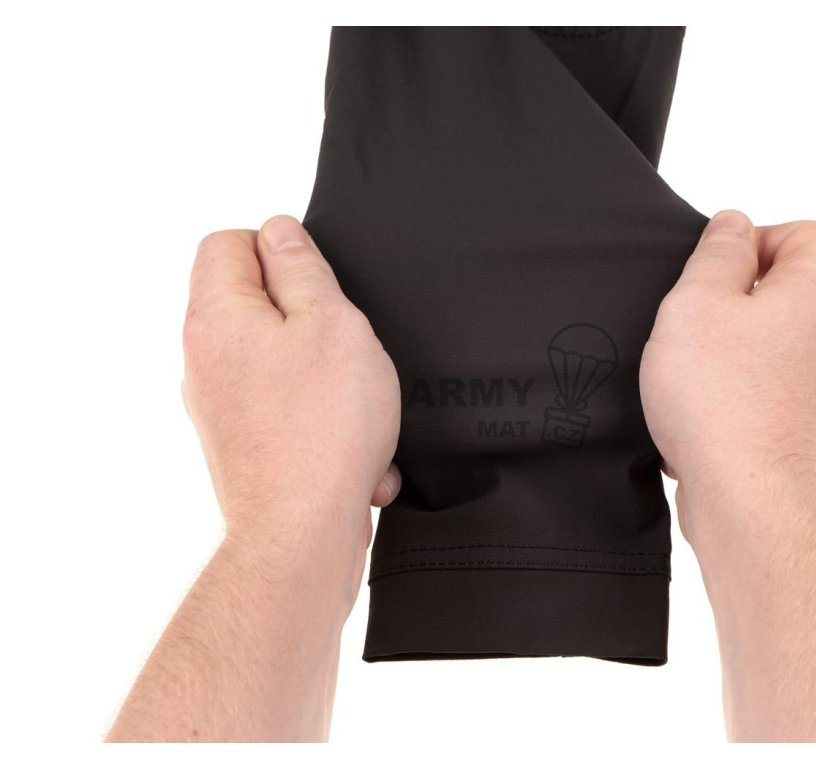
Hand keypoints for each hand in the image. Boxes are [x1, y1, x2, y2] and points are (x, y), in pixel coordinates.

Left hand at [181, 214, 401, 576]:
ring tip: (357, 407)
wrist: (302, 533)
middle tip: (345, 345)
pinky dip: (324, 423)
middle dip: (313, 320)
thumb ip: (302, 270)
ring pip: (282, 362)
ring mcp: (220, 407)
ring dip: (329, 380)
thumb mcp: (331, 322)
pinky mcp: (243, 445)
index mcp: (217, 317)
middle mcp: (205, 360)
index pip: (229, 242)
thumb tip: (280, 234)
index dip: (280, 250)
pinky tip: (354, 449)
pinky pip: (290, 412)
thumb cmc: (321, 431)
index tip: (318, 284)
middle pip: (256, 305)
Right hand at [639, 209, 815, 540]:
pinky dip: (737, 389)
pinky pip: (770, 386)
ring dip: (732, 346)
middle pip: (790, 286)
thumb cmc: (721, 402)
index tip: (713, 271)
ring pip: (776, 340)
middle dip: (735, 296)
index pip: (805, 232)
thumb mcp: (698, 301)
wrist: (748, 500)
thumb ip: (717, 252)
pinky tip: (702, 409)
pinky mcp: (808, 424)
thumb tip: (734, 225)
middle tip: (694, 319)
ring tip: (693, 368)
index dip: (753, 239)